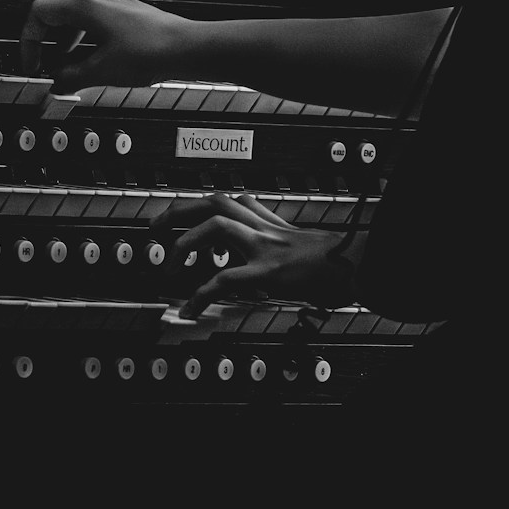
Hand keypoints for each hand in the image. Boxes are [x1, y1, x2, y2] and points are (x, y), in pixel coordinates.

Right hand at [18, 0, 193, 93]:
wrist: (188, 47)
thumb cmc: (151, 51)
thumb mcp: (101, 72)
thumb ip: (71, 77)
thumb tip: (57, 81)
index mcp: (85, 7)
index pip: (39, 12)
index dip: (28, 40)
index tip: (32, 64)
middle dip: (42, 25)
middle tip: (41, 48)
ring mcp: (115, 4)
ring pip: (76, 5)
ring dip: (64, 30)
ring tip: (66, 57)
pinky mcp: (128, 13)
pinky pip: (96, 15)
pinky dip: (84, 32)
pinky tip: (92, 55)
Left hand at [152, 193, 353, 318]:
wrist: (353, 264)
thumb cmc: (328, 258)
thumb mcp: (294, 239)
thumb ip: (271, 237)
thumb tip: (252, 250)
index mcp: (267, 220)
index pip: (227, 200)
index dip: (197, 204)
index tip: (177, 214)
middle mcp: (261, 227)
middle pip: (214, 201)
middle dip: (179, 210)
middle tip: (155, 227)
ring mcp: (263, 247)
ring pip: (215, 227)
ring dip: (185, 244)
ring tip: (169, 268)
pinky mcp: (267, 272)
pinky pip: (225, 279)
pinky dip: (201, 294)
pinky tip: (190, 309)